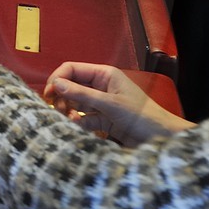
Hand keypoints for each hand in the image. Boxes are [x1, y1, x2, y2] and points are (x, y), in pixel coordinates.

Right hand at [42, 62, 193, 146]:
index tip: (48, 94)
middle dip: (61, 97)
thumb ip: (82, 94)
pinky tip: (76, 127)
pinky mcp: (102, 120)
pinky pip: (82, 119)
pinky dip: (77, 123)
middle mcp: (100, 86)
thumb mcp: (110, 104)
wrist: (161, 139)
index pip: (72, 69)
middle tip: (57, 110)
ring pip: (74, 103)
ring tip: (67, 120)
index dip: (58, 79)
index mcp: (104, 74)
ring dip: (67, 111)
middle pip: (70, 86)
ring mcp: (100, 104)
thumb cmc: (141, 116)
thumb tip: (56, 84)